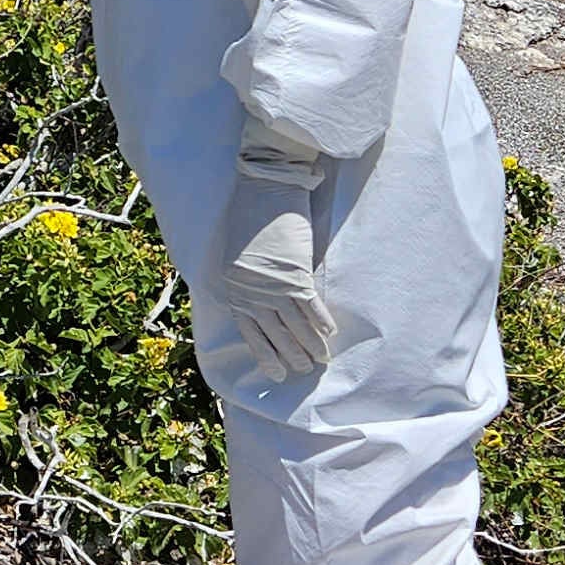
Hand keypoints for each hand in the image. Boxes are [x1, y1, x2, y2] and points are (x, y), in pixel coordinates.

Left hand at [219, 169, 336, 378]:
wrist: (263, 190)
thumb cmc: (249, 217)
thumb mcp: (238, 253)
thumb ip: (249, 279)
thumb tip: (264, 299)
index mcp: (234, 287)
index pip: (250, 331)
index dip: (264, 353)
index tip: (275, 374)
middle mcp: (251, 292)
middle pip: (274, 332)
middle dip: (290, 354)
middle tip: (304, 370)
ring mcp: (273, 285)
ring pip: (294, 325)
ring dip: (310, 345)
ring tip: (321, 360)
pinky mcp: (295, 273)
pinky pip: (310, 306)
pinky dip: (321, 321)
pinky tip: (330, 334)